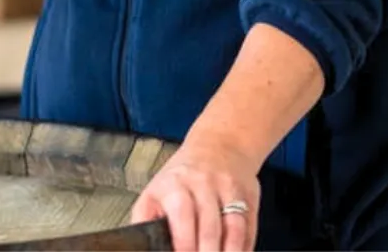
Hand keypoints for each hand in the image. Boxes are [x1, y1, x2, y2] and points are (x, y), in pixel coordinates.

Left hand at [130, 137, 260, 251]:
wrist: (219, 145)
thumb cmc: (183, 176)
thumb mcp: (156, 190)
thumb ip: (145, 218)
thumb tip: (138, 243)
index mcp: (175, 184)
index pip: (181, 214)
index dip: (183, 243)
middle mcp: (203, 183)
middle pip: (209, 227)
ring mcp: (228, 189)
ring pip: (233, 228)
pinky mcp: (248, 196)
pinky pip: (249, 228)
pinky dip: (244, 247)